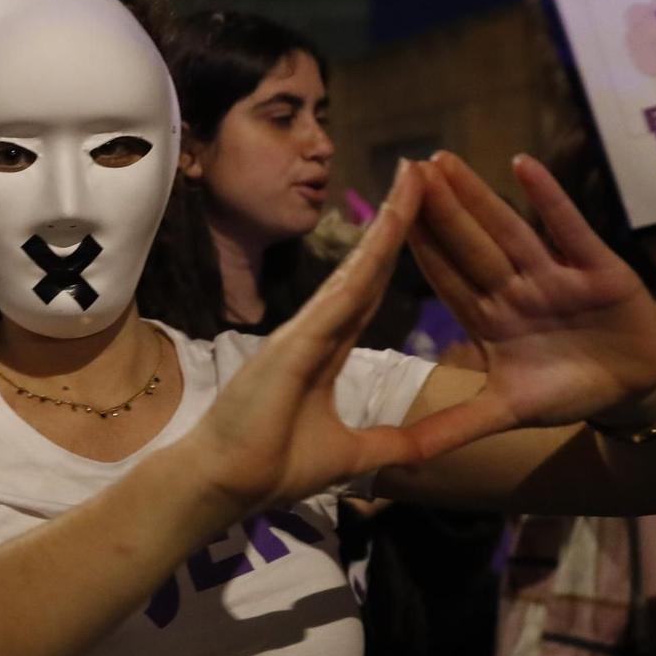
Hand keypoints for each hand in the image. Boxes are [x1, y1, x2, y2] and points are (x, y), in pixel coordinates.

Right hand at [187, 161, 458, 515]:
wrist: (224, 483)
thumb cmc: (271, 467)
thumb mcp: (351, 454)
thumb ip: (392, 444)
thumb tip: (431, 451)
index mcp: (327, 352)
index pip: (370, 292)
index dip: (394, 254)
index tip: (420, 216)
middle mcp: (317, 330)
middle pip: (367, 266)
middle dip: (396, 219)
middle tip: (421, 171)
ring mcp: (306, 329)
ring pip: (358, 266)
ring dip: (389, 221)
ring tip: (415, 175)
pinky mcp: (298, 338)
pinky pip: (343, 289)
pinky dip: (369, 253)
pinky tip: (392, 220)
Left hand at [407, 152, 655, 441]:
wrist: (634, 393)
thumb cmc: (568, 393)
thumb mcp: (507, 412)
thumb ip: (456, 426)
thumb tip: (401, 453)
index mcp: (488, 318)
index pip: (444, 277)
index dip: (415, 247)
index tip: (381, 216)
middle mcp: (515, 289)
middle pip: (469, 244)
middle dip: (438, 209)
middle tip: (405, 168)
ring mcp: (554, 275)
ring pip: (508, 229)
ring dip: (478, 195)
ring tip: (443, 161)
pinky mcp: (597, 268)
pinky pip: (568, 228)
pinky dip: (548, 199)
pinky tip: (523, 165)